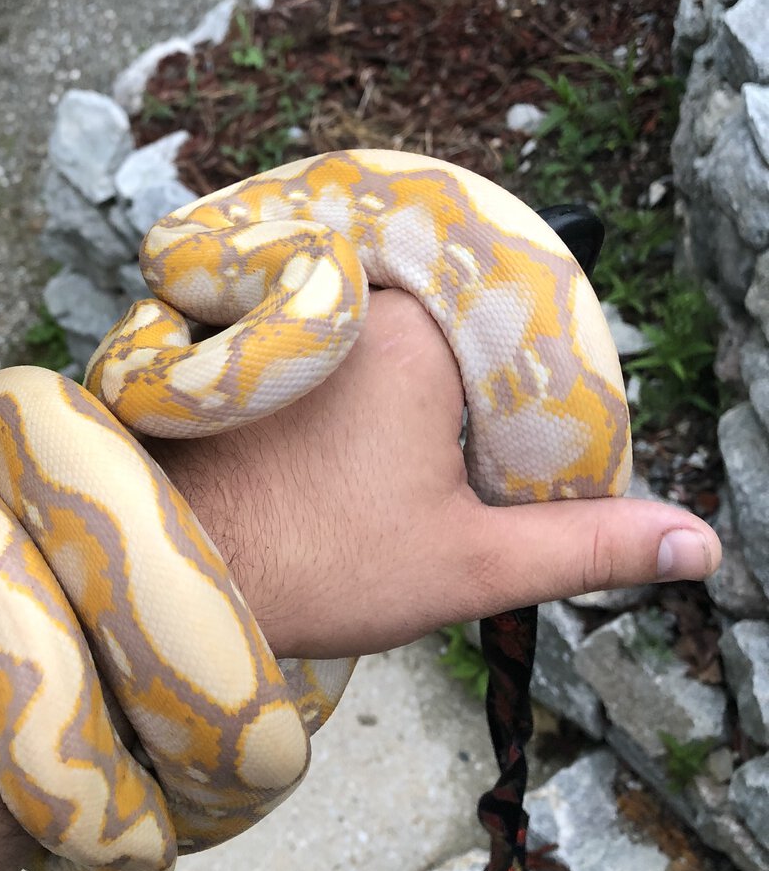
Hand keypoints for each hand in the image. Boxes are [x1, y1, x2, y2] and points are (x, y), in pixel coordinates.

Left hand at [151, 289, 722, 658]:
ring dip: (404, 395)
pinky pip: (333, 337)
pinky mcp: (250, 334)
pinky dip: (351, 381)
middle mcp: (356, 298)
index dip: (528, 420)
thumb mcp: (468, 563)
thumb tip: (700, 543)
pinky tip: (337, 446)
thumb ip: (587, 546)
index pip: (521, 349)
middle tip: (425, 483)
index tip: (497, 479)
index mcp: (420, 333)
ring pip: (388, 335)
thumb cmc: (313, 565)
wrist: (170, 572)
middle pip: (453, 332)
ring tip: (378, 473)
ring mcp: (296, 310)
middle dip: (464, 404)